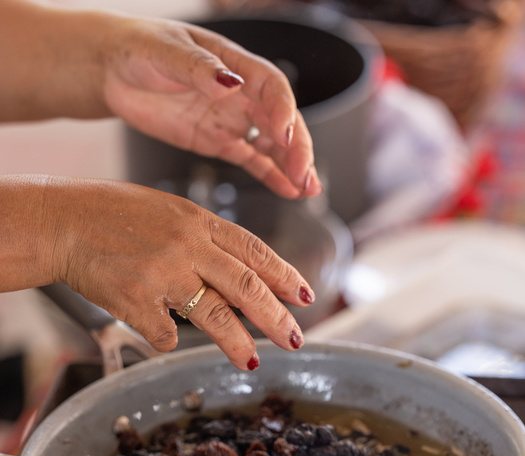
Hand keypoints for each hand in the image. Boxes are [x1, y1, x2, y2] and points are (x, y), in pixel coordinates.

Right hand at [1, 176, 314, 370]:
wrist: (63, 222)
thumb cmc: (113, 215)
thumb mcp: (169, 213)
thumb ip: (204, 241)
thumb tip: (237, 278)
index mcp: (199, 221)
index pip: (254, 251)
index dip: (284, 276)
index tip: (305, 296)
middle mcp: (188, 246)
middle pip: (245, 286)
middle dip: (276, 317)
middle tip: (295, 339)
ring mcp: (163, 273)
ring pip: (215, 315)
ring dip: (238, 343)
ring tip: (253, 362)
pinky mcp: (137, 301)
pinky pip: (166, 334)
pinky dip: (168, 338)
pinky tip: (161, 331)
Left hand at [100, 16, 322, 198]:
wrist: (114, 71)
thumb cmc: (139, 48)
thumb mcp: (165, 52)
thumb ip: (198, 68)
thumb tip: (230, 84)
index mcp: (232, 64)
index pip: (270, 86)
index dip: (282, 110)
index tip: (284, 135)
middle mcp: (240, 93)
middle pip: (280, 120)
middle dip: (296, 148)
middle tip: (304, 175)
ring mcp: (230, 120)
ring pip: (271, 144)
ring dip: (290, 166)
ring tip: (306, 189)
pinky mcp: (217, 142)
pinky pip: (250, 160)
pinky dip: (269, 175)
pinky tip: (287, 190)